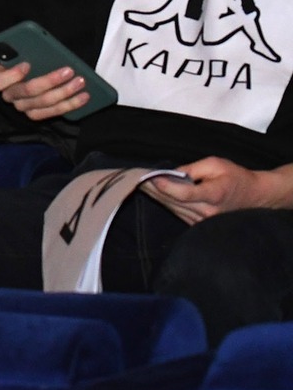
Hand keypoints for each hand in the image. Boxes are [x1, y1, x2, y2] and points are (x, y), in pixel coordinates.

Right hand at [0, 58, 88, 121]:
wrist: (19, 80)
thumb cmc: (18, 63)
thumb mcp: (15, 57)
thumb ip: (20, 54)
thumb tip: (39, 49)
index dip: (14, 74)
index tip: (27, 64)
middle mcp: (9, 96)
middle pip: (29, 91)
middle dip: (50, 81)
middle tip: (69, 71)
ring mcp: (23, 107)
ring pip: (44, 102)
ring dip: (65, 92)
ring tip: (80, 82)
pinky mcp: (35, 115)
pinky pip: (53, 112)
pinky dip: (70, 104)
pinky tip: (83, 96)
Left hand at [140, 158, 292, 225]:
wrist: (254, 197)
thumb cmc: (235, 177)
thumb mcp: (215, 164)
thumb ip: (192, 169)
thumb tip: (170, 173)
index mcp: (214, 195)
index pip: (185, 194)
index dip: (166, 186)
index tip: (151, 177)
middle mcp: (207, 212)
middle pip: (174, 201)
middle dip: (153, 189)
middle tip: (134, 177)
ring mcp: (203, 221)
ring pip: (173, 208)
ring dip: (156, 196)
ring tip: (139, 182)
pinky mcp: (199, 224)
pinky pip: (177, 212)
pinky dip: (166, 202)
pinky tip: (154, 192)